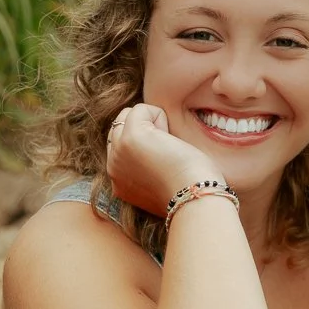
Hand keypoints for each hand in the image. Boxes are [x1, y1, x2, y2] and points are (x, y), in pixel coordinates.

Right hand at [106, 104, 221, 217]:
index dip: (145, 144)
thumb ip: (145, 166)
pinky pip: (141, 109)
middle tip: (167, 155)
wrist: (195, 199)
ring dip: (152, 124)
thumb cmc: (190, 190)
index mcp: (118, 183)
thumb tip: (154, 140)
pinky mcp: (130, 137)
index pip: (121, 146)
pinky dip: (160, 117)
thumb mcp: (159, 180)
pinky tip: (170, 140)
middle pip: (120, 128)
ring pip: (127, 116)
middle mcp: (112, 168)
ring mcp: (118, 152)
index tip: (164, 164)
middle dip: (145, 132)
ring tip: (168, 147)